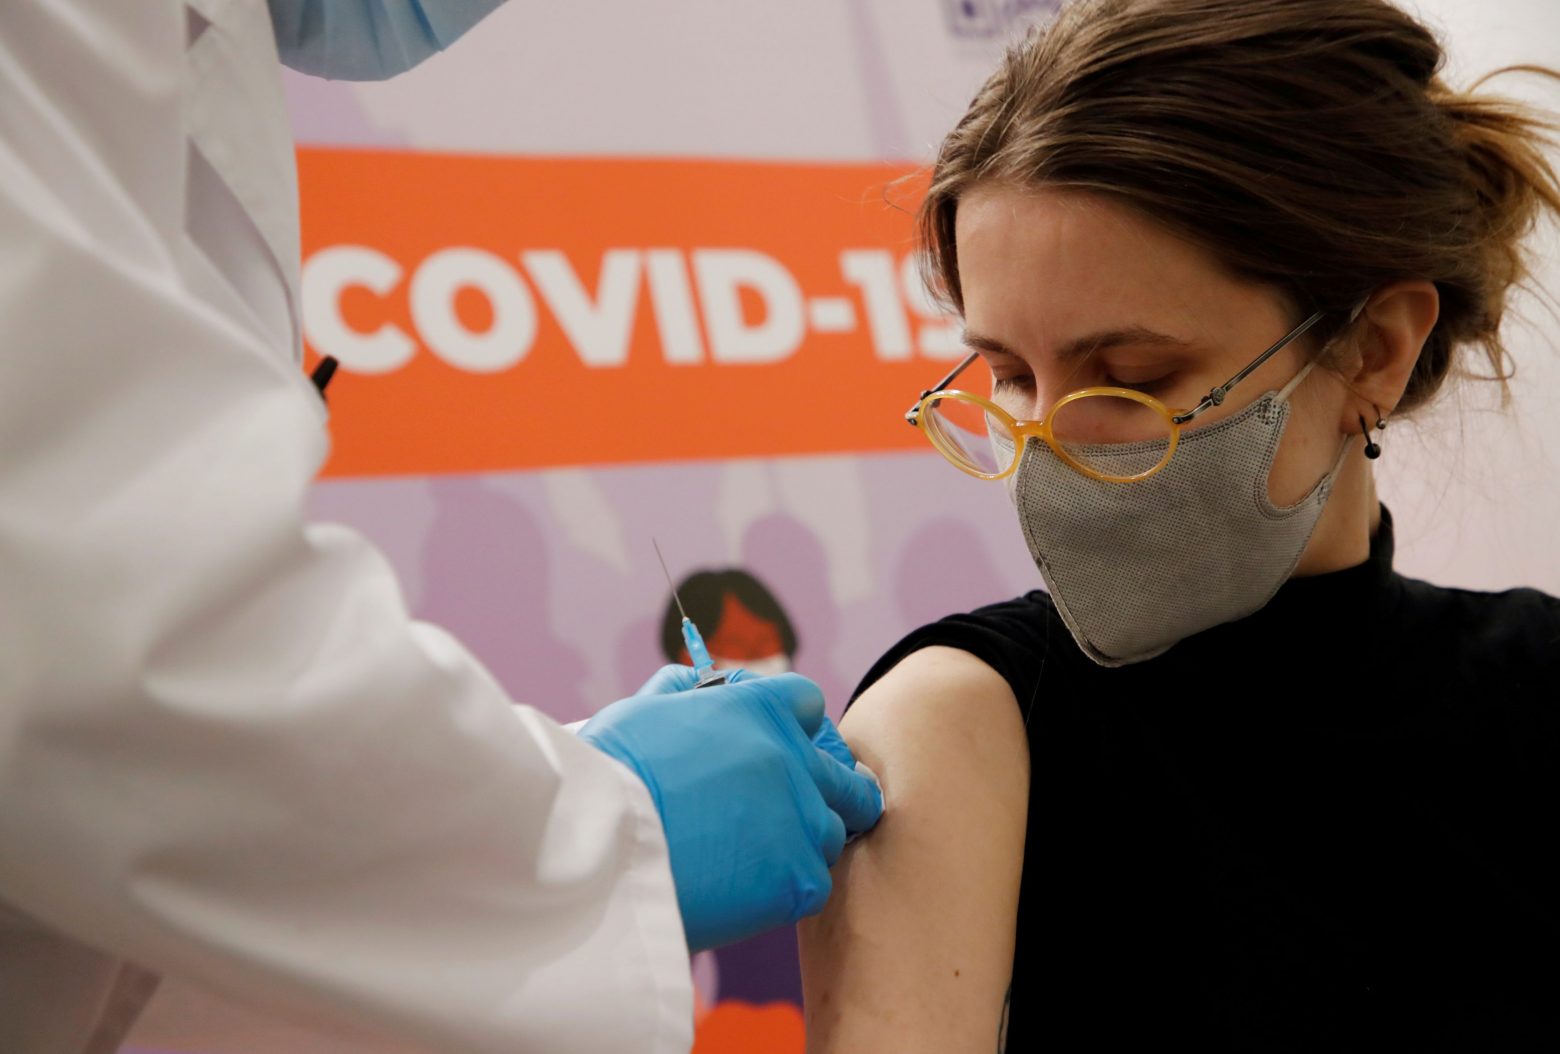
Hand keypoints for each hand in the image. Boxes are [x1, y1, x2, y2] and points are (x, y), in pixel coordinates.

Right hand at [580, 665, 884, 950]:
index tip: (782, 749)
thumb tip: (698, 684)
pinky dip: (783, 888)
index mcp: (761, 709)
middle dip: (831, 792)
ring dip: (799, 842)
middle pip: (845, 778)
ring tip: (750, 859)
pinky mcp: (798, 879)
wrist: (597, 846)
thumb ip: (684, 691)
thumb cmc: (608, 774)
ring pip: (828, 833)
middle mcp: (794, 759)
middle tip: (798, 812)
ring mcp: (802, 820)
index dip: (796, 726)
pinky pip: (812, 883)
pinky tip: (742, 889)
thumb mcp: (645, 709)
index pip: (808, 704)